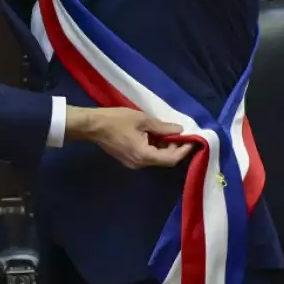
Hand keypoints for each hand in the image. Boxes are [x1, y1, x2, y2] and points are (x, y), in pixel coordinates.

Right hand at [65, 105, 192, 168]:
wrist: (91, 125)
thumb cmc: (116, 121)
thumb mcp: (142, 120)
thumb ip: (162, 127)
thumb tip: (179, 131)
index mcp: (145, 156)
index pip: (171, 159)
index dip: (184, 150)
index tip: (192, 139)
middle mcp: (140, 164)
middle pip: (164, 160)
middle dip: (175, 147)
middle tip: (180, 133)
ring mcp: (133, 163)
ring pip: (155, 158)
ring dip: (164, 147)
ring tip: (167, 131)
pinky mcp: (127, 159)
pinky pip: (146, 156)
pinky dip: (154, 147)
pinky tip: (154, 135)